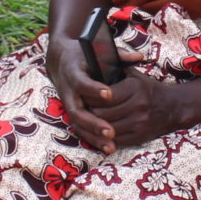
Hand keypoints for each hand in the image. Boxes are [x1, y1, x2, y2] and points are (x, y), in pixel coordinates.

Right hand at [45, 32, 119, 148]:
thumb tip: (139, 56)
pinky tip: (107, 148)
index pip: (82, 82)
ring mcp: (69, 104)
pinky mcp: (72, 114)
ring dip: (94, 136)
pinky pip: (80, 130)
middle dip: (94, 123)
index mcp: (73, 73)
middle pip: (77, 111)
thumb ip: (118, 55)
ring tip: (110, 145)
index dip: (94, 89)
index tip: (109, 94)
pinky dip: (92, 140)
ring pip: (78, 124)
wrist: (61, 61)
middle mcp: (68, 91)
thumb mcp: (97, 51)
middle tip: (111, 131)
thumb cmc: (84, 56)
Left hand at [85, 70, 182, 151]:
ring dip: (97, 126)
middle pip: (102, 114)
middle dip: (90, 112)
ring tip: (90, 119)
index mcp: (135, 88)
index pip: (105, 96)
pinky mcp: (140, 137)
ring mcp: (140, 123)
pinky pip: (116, 140)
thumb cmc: (148, 89)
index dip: (91, 97)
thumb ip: (116, 70)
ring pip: (108, 129)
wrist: (174, 106)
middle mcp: (138, 106)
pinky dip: (106, 137)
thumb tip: (94, 64)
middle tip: (84, 109)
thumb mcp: (135, 75)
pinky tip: (101, 130)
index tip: (84, 96)